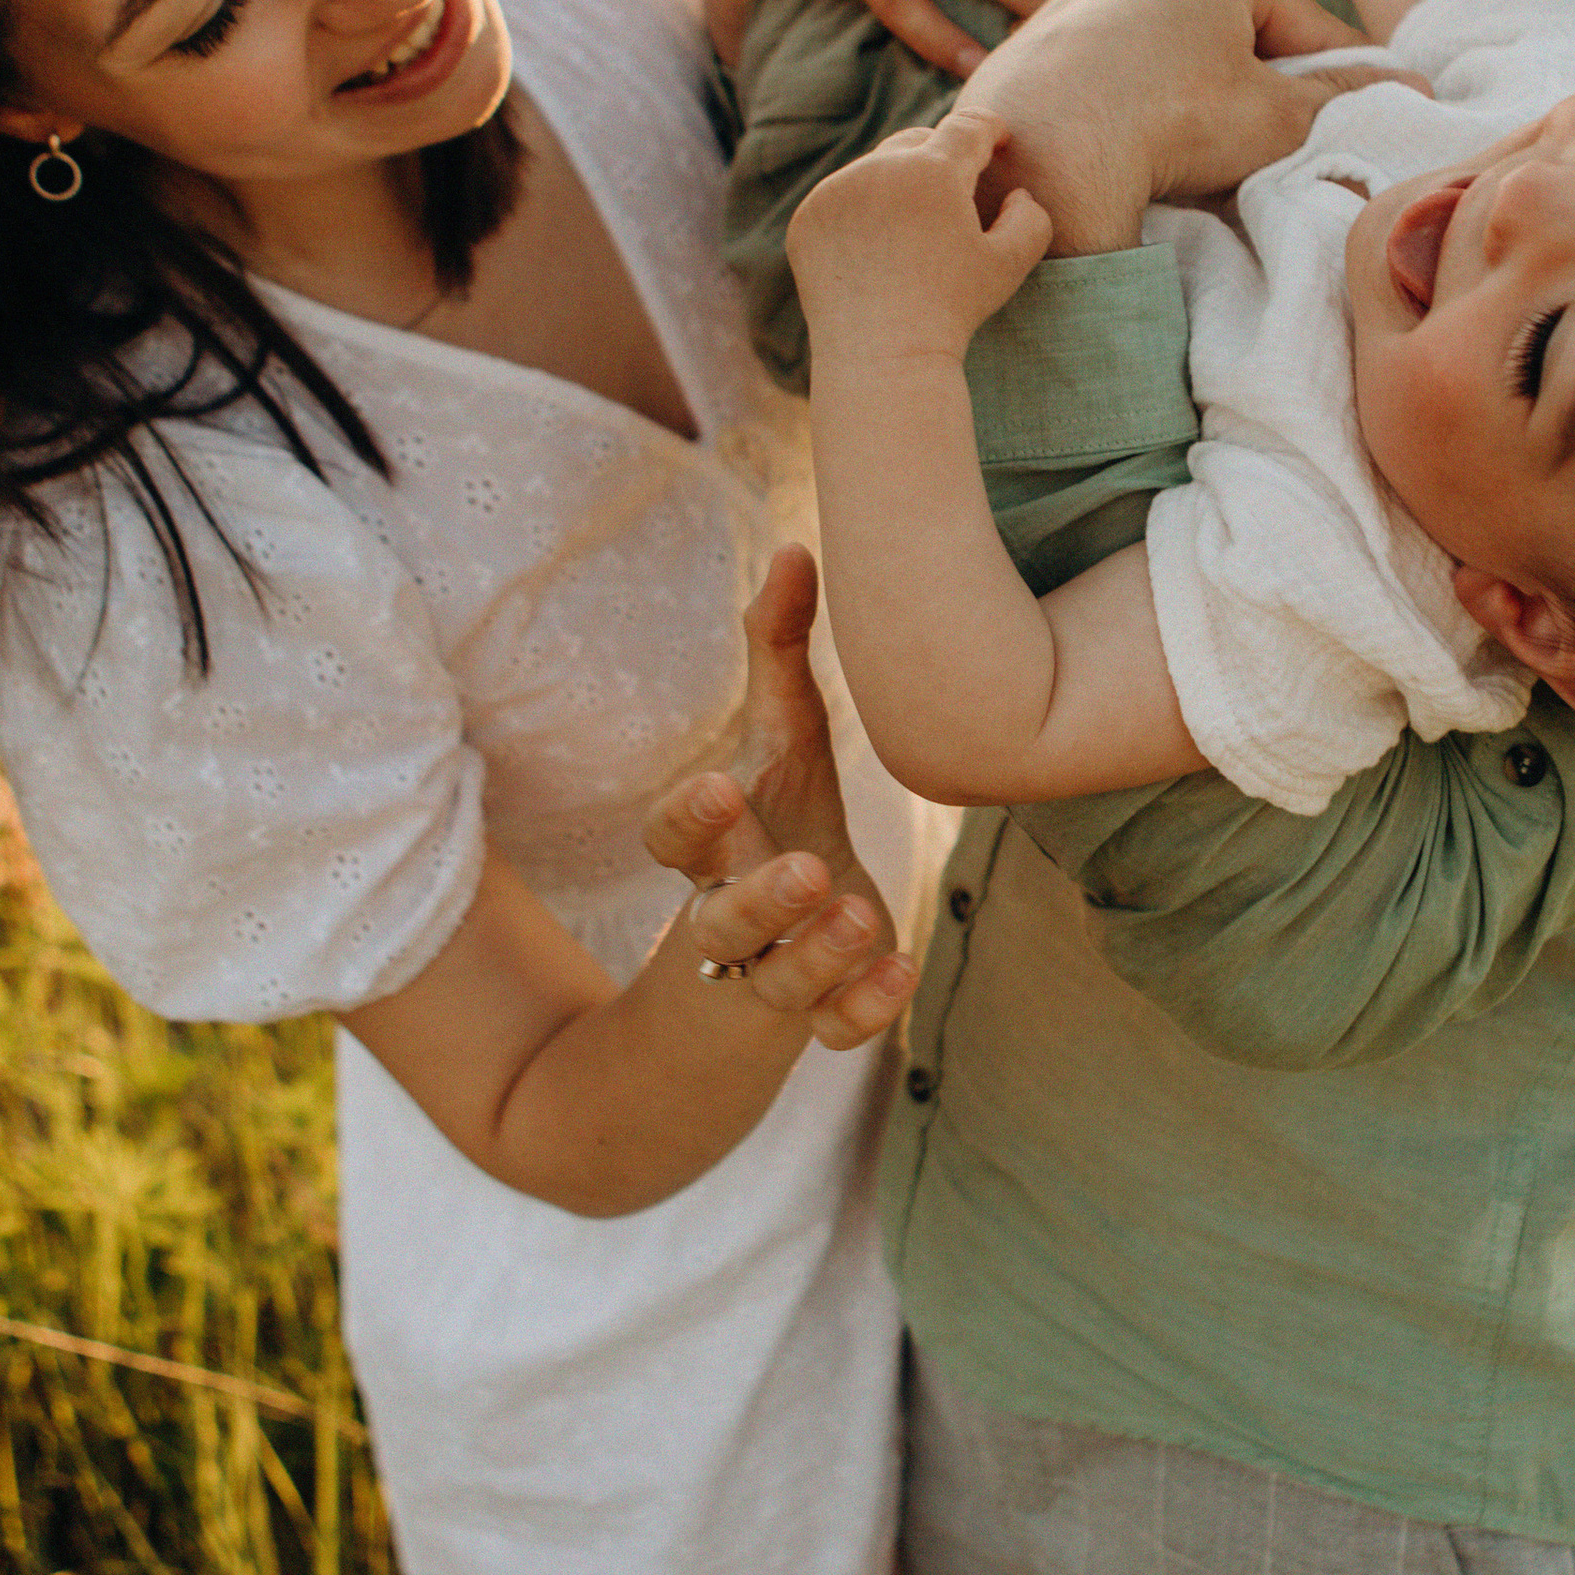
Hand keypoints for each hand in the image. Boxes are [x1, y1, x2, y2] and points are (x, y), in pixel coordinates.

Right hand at [642, 548, 913, 1048]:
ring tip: (863, 914)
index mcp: (713, 848)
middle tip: (807, 872)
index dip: (686, 818)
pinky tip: (902, 972)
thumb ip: (779, 651)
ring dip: (818, 953)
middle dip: (758, 899)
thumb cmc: (778, 823)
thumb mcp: (782, 742)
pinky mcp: (818, 1016)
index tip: (718, 785)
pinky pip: (833, 1029)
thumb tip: (797, 544)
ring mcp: (771, 973)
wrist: (769, 957)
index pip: (673, 840)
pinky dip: (862, 1009)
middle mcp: (730, 914)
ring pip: (780, 980)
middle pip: (720, 919)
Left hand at [789, 113, 1053, 364]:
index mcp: (933, 170)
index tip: (997, 139)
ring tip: (916, 229)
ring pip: (877, 169)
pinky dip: (862, 212)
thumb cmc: (954, 310)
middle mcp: (878, 168)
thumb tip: (1017, 192)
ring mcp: (836, 191)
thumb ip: (1032, 217)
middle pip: (917, 140)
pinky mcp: (809, 217)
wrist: (882, 355)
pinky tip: (878, 250)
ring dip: (899, 185)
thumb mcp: (1011, 264)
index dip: (989, 129)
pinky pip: (842, 198)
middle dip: (941, 157)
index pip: (968, 126)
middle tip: (956, 190)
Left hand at [958, 0, 1398, 249]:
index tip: (1361, 124)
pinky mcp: (1047, 33)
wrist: (1037, 155)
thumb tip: (1414, 88)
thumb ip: (1346, 98)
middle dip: (1263, 90)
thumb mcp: (1277, 116)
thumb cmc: (1166, 122)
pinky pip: (1125, 67)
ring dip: (1205, 100)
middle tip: (1277, 152)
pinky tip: (1147, 148)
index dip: (1340, 83)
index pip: (1308, 24)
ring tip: (1211, 159)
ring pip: (1181, 52)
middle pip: (1241, 34)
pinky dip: (1147, 102)